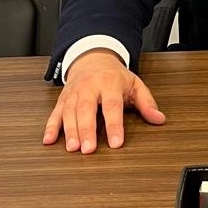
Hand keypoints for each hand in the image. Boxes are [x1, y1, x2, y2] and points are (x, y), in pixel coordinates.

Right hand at [42, 49, 165, 152]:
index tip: (116, 143)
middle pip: (87, 109)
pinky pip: (55, 113)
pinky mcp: (63, 99)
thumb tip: (159, 119)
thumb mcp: (134, 84)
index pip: (112, 106)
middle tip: (88, 149)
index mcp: (109, 83)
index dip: (114, 125)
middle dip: (87, 130)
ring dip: (70, 131)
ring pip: (69, 112)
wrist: (93, 58)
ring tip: (72, 148)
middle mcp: (89, 87)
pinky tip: (49, 140)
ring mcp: (74, 93)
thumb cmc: (114, 76)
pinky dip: (51, 127)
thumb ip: (146, 103)